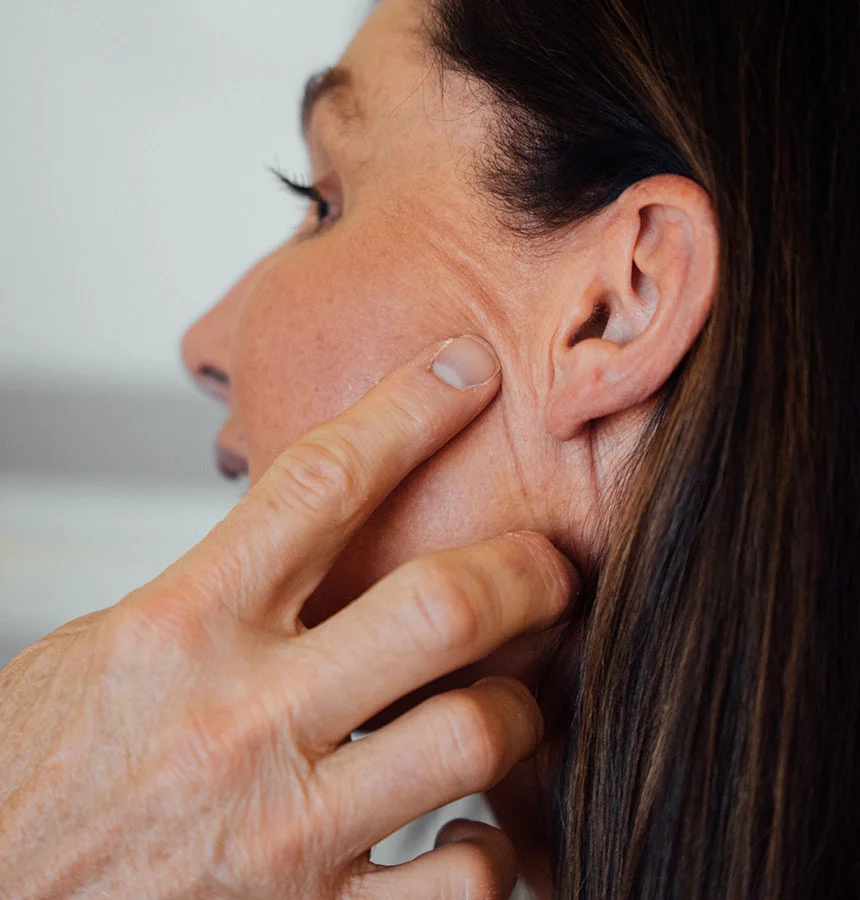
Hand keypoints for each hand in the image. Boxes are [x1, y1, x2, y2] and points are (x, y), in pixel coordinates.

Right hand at [0, 336, 576, 899]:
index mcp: (180, 629)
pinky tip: (463, 826)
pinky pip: (461, 885)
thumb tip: (309, 540)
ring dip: (517, 709)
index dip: (410, 410)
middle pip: (438, 605)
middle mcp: (242, 718)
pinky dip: (485, 850)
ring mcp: (284, 830)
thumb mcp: (105, 652)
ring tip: (511, 700)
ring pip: (471, 734)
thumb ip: (214, 594)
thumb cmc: (32, 783)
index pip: (319, 484)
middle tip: (550, 566)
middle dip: (524, 570)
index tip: (468, 372)